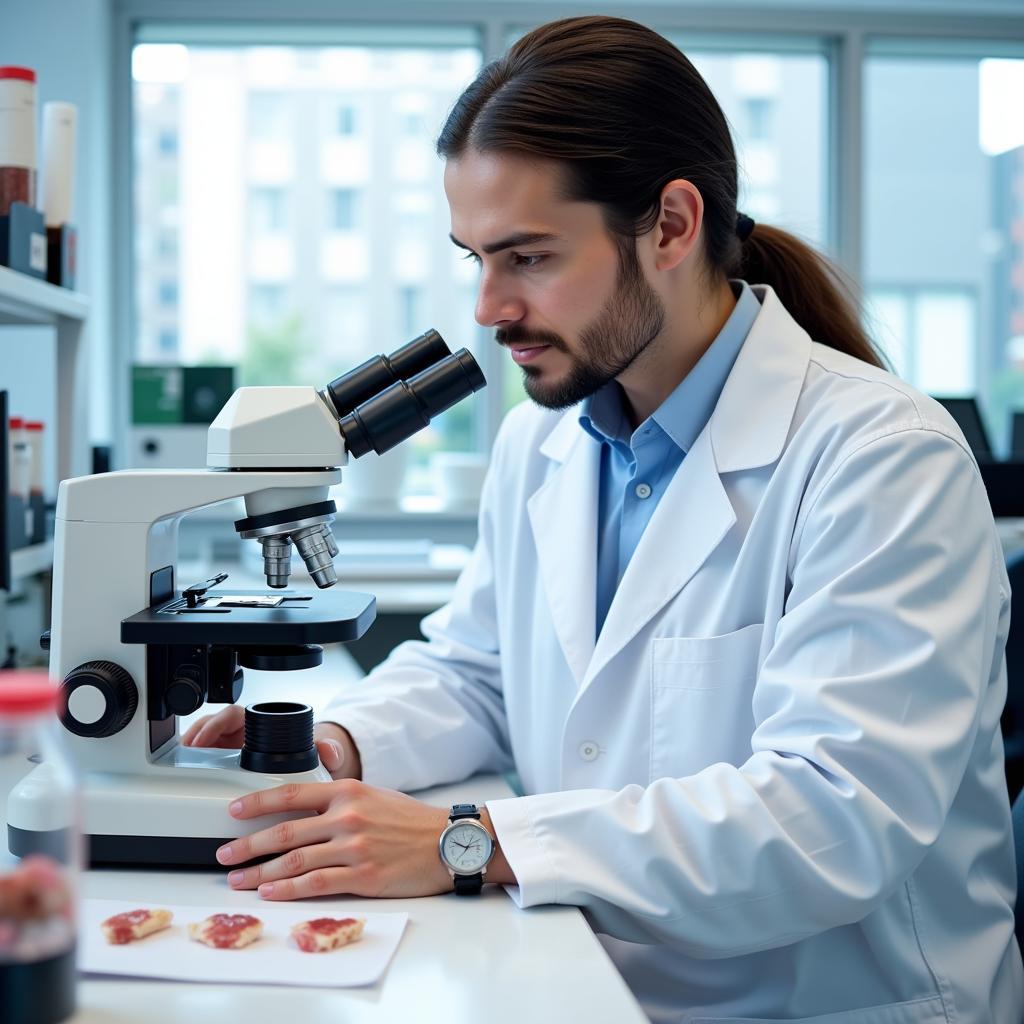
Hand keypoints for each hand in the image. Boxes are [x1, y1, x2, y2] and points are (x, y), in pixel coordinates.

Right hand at [180, 706, 361, 777]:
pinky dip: (190, 766)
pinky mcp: (223, 766)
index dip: (214, 724)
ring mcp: (230, 750)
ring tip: (176, 763)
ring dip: (188, 750)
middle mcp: (242, 734)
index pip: (230, 715)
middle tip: (184, 752)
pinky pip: (202, 762)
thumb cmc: (308, 752)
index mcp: (258, 724)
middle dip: (194, 736)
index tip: (203, 738)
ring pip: (203, 743)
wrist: (309, 769)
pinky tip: (182, 777)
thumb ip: (325, 749)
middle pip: (211, 727)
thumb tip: (329, 750)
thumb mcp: (316, 751)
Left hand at [215, 779, 452, 899]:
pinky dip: (288, 889)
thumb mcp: (372, 795)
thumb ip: (338, 800)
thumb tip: (300, 811)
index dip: (257, 803)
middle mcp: (347, 817)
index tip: (233, 811)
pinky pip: (316, 883)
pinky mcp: (363, 877)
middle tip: (223, 853)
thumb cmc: (409, 820)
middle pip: (285, 831)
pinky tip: (270, 893)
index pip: (292, 792)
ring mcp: (354, 848)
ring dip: (260, 872)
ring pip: (294, 860)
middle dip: (248, 844)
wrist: (446, 842)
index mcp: (348, 791)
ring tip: (238, 880)